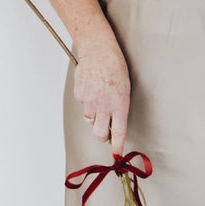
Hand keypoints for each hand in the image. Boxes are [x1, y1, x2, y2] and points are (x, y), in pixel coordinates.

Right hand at [74, 37, 130, 154]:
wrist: (99, 51)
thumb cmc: (115, 68)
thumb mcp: (124, 89)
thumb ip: (119, 108)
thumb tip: (113, 124)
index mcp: (119, 104)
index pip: (119, 131)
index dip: (117, 145)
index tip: (116, 154)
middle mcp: (104, 105)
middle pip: (99, 132)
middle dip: (101, 135)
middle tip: (104, 130)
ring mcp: (90, 100)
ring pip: (90, 118)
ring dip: (94, 114)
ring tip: (99, 97)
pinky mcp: (79, 94)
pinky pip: (82, 104)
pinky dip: (86, 99)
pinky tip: (91, 87)